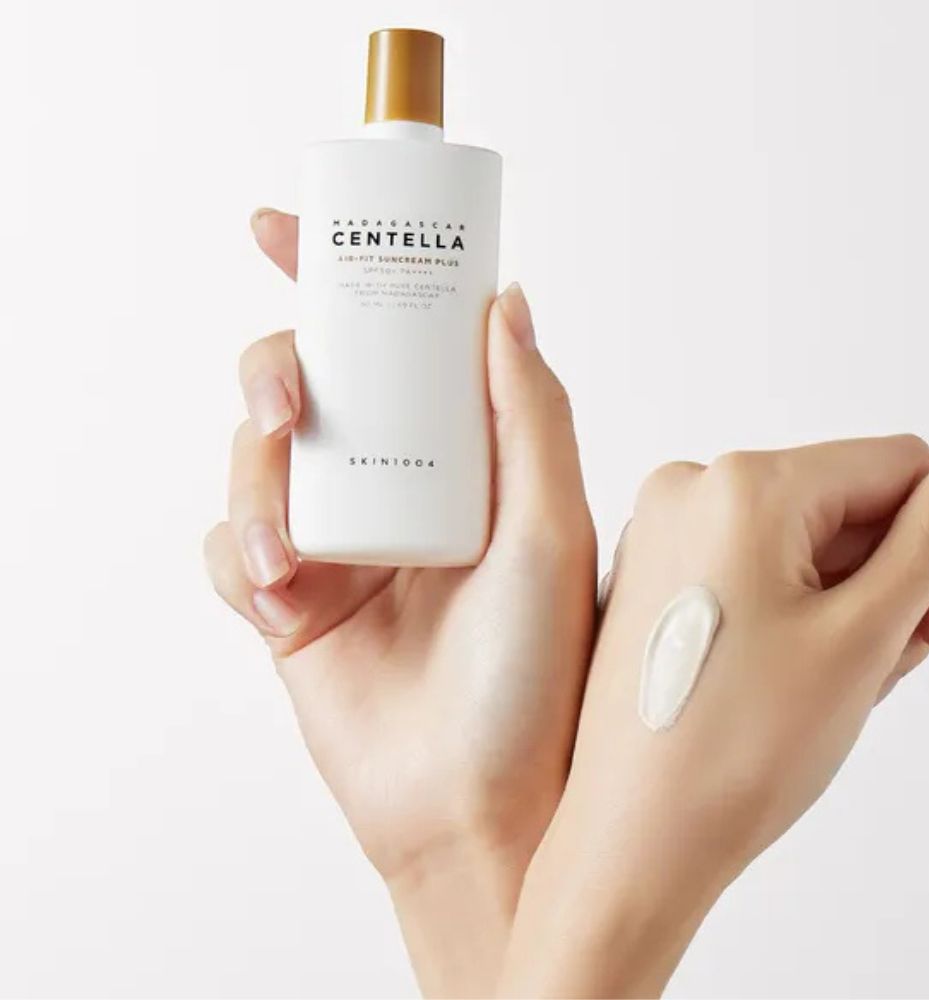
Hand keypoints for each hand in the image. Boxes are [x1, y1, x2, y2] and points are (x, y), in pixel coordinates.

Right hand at [204, 209, 595, 996]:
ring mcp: (340, 541)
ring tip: (287, 547)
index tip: (286, 230)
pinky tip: (277, 594)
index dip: (340, 277)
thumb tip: (504, 298)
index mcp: (464, 457)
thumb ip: (530, 413)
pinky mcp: (289, 601)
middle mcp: (399, 485)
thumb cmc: (535, 676)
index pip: (399, 341)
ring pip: (255, 461)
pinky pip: (229, 547)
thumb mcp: (549, 531)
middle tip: (287, 403)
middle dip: (277, 373)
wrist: (481, 805)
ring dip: (254, 484)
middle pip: (310, 385)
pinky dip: (239, 556)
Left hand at [500, 434, 928, 997]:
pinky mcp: (649, 571)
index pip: (897, 464)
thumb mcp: (865, 633)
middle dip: (882, 580)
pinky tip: (780, 676)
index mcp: (742, 485)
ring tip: (822, 683)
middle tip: (874, 665)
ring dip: (838, 603)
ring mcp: (660, 530)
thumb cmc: (735, 750)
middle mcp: (688, 489)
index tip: (928, 625)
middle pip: (843, 501)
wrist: (635, 836)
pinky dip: (785, 609)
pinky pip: (746, 564)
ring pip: (798, 540)